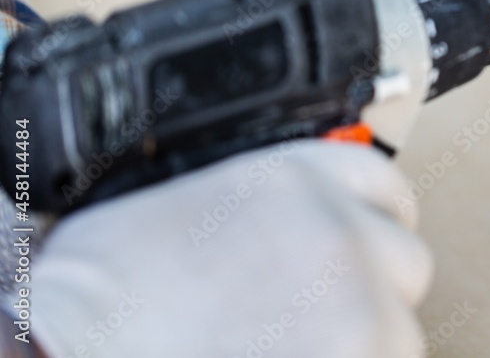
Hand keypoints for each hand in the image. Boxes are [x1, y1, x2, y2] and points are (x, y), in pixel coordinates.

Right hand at [29, 141, 432, 357]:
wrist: (64, 354)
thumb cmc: (104, 296)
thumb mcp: (185, 204)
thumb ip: (258, 202)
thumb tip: (287, 223)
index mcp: (296, 175)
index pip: (381, 182)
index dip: (371, 215)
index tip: (363, 239)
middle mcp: (337, 230)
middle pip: (401, 256)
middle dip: (370, 285)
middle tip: (317, 313)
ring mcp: (356, 302)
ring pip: (400, 324)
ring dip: (364, 340)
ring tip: (294, 347)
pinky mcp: (359, 357)